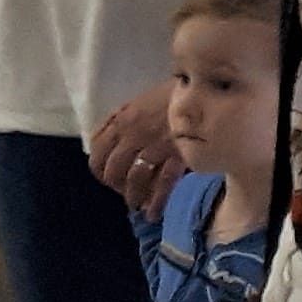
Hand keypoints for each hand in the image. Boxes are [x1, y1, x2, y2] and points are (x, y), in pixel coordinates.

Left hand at [86, 76, 181, 209]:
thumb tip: (102, 139)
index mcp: (121, 120)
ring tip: (136, 205)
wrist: (205, 87)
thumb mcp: (138, 102)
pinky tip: (153, 213)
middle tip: (123, 193)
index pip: (97, 151)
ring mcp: (155, 145)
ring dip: (133, 197)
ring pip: (135, 179)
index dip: (98, 169)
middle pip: (113, 170)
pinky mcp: (178, 155)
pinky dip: (156, 202)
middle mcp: (133, 134)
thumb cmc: (171, 95)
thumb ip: (119, 120)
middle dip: (115, 186)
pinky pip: (162, 184)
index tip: (106, 177)